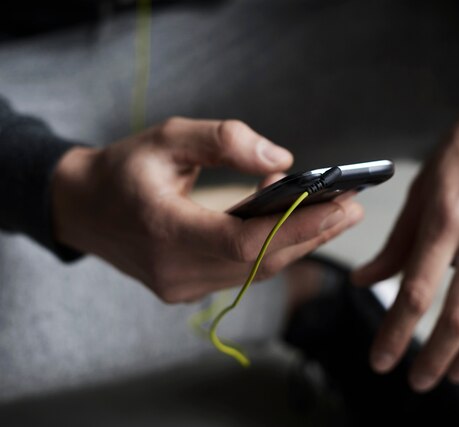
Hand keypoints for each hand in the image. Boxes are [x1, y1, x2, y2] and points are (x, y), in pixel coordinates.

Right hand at [52, 118, 362, 302]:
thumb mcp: (166, 137)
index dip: (298, 226)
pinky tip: (295, 225)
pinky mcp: (187, 289)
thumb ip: (223, 141)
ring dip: (298, 243)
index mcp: (165, 231)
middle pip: (261, 261)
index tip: (342, 206)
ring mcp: (181, 287)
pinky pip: (242, 273)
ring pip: (257, 271)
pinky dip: (273, 249)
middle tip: (354, 207)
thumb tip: (282, 160)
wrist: (82, 208)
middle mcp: (175, 270)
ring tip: (336, 214)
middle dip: (313, 234)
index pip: (246, 242)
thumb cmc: (122, 169)